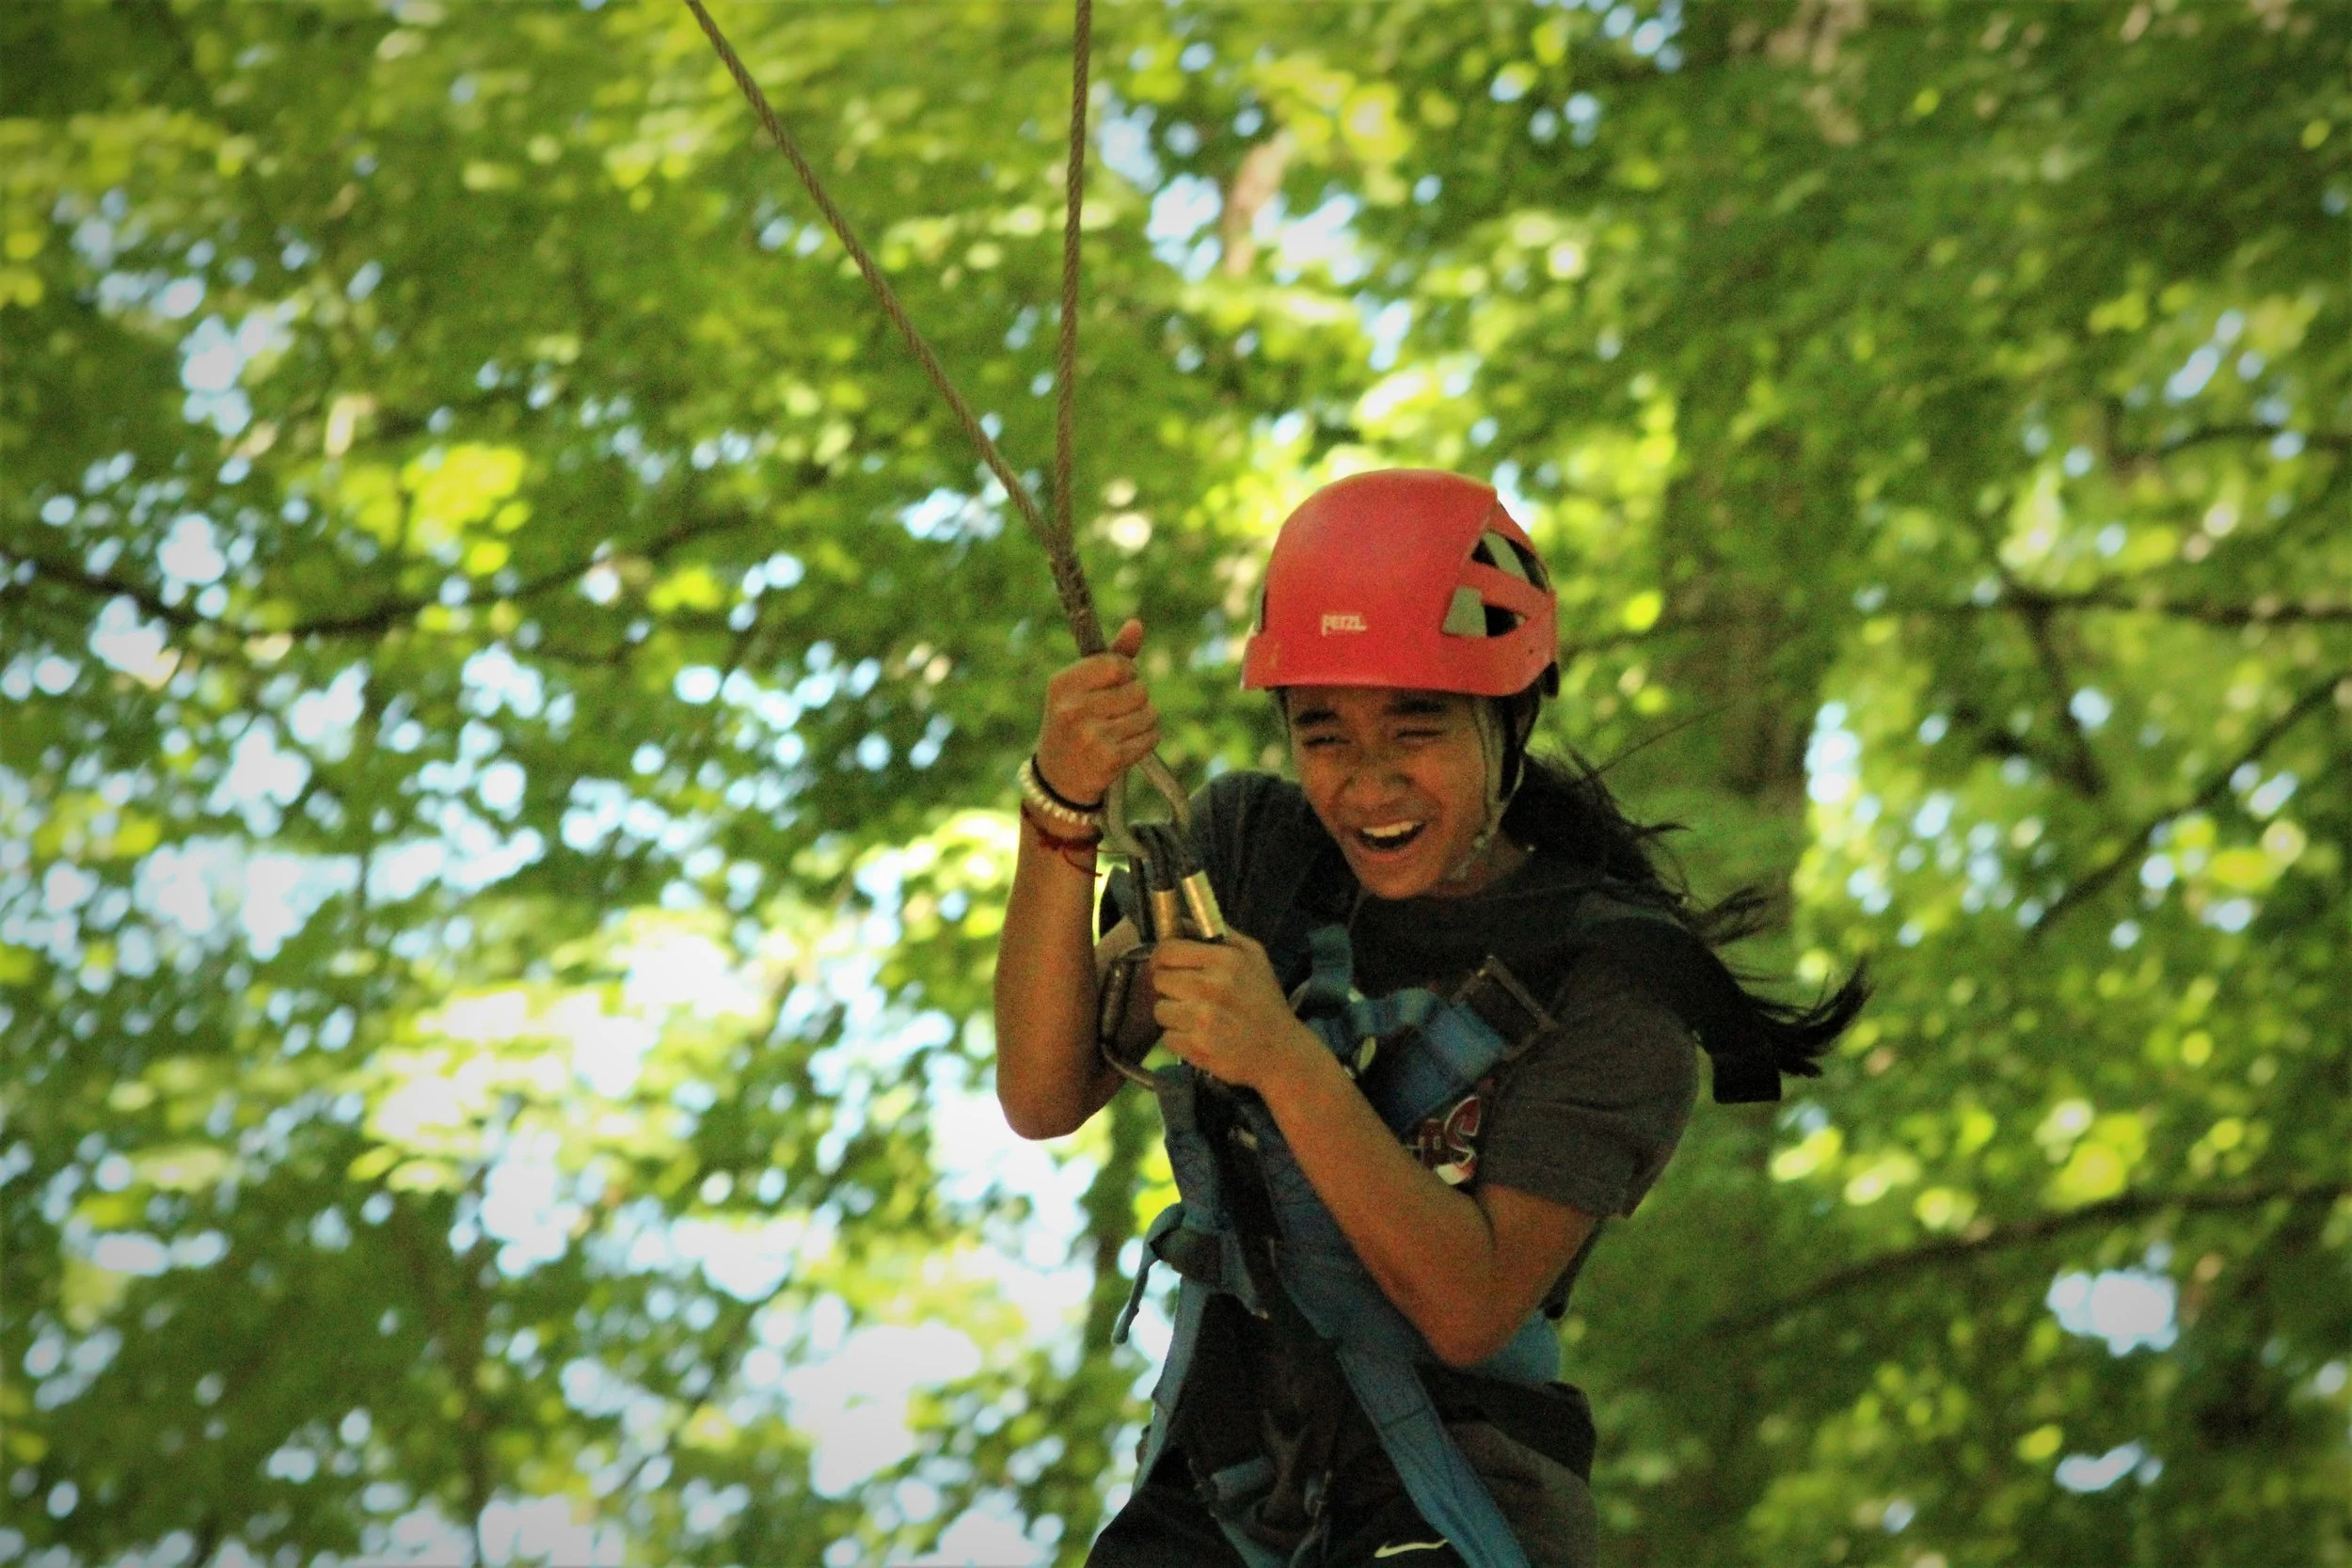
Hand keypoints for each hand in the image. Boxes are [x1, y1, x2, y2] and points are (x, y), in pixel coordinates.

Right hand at [1035, 618, 1157, 807]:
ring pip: (1149, 713)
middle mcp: (1073, 709)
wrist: (1058, 779)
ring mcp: (1090, 735)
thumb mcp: (1081, 688)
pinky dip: (1146, 740)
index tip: (1117, 683)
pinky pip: (1151, 737)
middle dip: (1137, 699)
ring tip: (1121, 730)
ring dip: (1143, 721)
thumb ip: (1111, 656)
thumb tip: (1137, 624)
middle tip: (1117, 712)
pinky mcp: (1109, 759)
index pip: (1117, 664)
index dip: (1127, 672)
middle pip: (1138, 689)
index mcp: (1062, 684)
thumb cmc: (1073, 723)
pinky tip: (1126, 746)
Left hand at [1151, 932, 1319, 1093]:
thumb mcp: (1254, 956)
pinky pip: (1166, 1037)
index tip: (1167, 966)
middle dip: (1170, 987)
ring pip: (1159, 1010)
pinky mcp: (1196, 1047)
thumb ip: (1220, 934)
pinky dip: (1179, 1038)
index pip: (1168, 951)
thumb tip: (1181, 921)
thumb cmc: (1265, 1000)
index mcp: (1225, 960)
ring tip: (1194, 1018)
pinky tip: (1199, 1037)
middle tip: (1187, 995)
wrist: (1281, 1051)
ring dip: (1173, 1015)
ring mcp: (1203, 1019)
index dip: (1162, 958)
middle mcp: (1212, 987)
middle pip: (1159, 979)